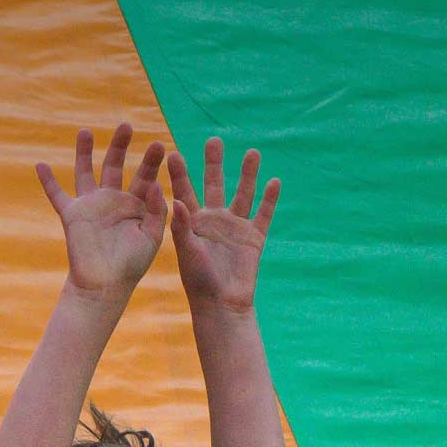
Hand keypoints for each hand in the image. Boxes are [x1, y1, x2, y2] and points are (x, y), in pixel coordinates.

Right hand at [35, 123, 167, 300]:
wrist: (104, 286)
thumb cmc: (131, 266)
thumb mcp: (151, 237)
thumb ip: (156, 210)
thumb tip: (154, 185)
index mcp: (134, 205)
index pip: (143, 176)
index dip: (150, 161)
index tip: (158, 145)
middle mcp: (112, 201)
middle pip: (114, 165)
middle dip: (120, 145)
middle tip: (126, 126)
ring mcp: (91, 206)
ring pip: (85, 172)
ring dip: (84, 152)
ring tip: (85, 131)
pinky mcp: (72, 216)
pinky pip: (57, 196)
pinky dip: (48, 182)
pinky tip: (40, 165)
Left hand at [166, 137, 279, 311]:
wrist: (221, 305)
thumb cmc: (198, 282)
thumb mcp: (187, 252)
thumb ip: (182, 227)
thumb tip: (176, 199)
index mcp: (193, 223)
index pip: (185, 192)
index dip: (179, 174)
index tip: (172, 153)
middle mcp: (214, 221)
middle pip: (215, 185)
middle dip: (214, 164)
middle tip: (213, 140)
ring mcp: (235, 228)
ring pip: (243, 194)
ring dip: (248, 174)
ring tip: (252, 152)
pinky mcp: (253, 238)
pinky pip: (263, 215)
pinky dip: (269, 200)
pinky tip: (274, 181)